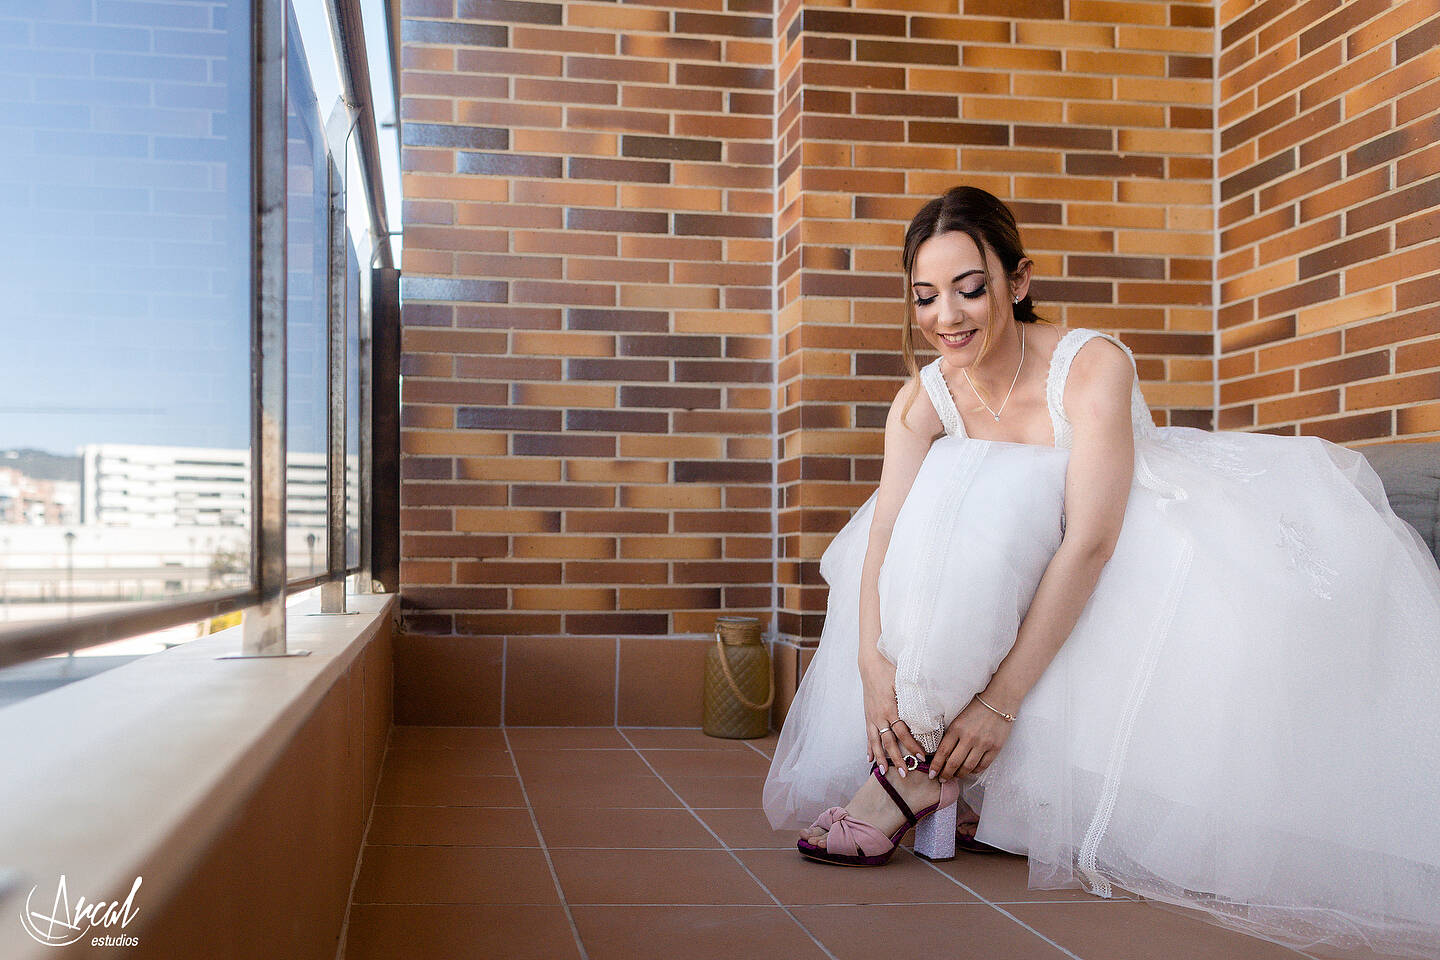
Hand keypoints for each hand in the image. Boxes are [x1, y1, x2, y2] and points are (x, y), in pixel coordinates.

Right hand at [858, 649, 925, 775]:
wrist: (870, 664)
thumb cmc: (889, 671)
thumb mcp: (904, 682)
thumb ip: (914, 697)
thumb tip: (930, 709)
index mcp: (890, 708)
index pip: (903, 732)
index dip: (912, 745)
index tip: (920, 756)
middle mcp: (880, 716)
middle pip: (889, 742)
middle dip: (897, 758)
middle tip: (906, 773)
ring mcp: (872, 717)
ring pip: (876, 742)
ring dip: (881, 758)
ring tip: (884, 772)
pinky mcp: (867, 716)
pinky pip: (868, 735)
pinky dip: (869, 747)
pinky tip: (869, 758)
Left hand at [928, 695, 1013, 781]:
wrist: (999, 701)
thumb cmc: (976, 709)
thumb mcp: (958, 719)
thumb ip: (951, 735)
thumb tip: (942, 754)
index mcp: (957, 728)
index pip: (942, 752)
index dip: (936, 766)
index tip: (932, 773)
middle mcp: (969, 737)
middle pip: (954, 763)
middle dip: (945, 774)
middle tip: (942, 779)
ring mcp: (983, 744)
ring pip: (968, 767)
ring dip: (960, 775)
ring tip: (955, 776)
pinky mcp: (995, 748)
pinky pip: (982, 766)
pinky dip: (975, 771)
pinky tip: (970, 771)